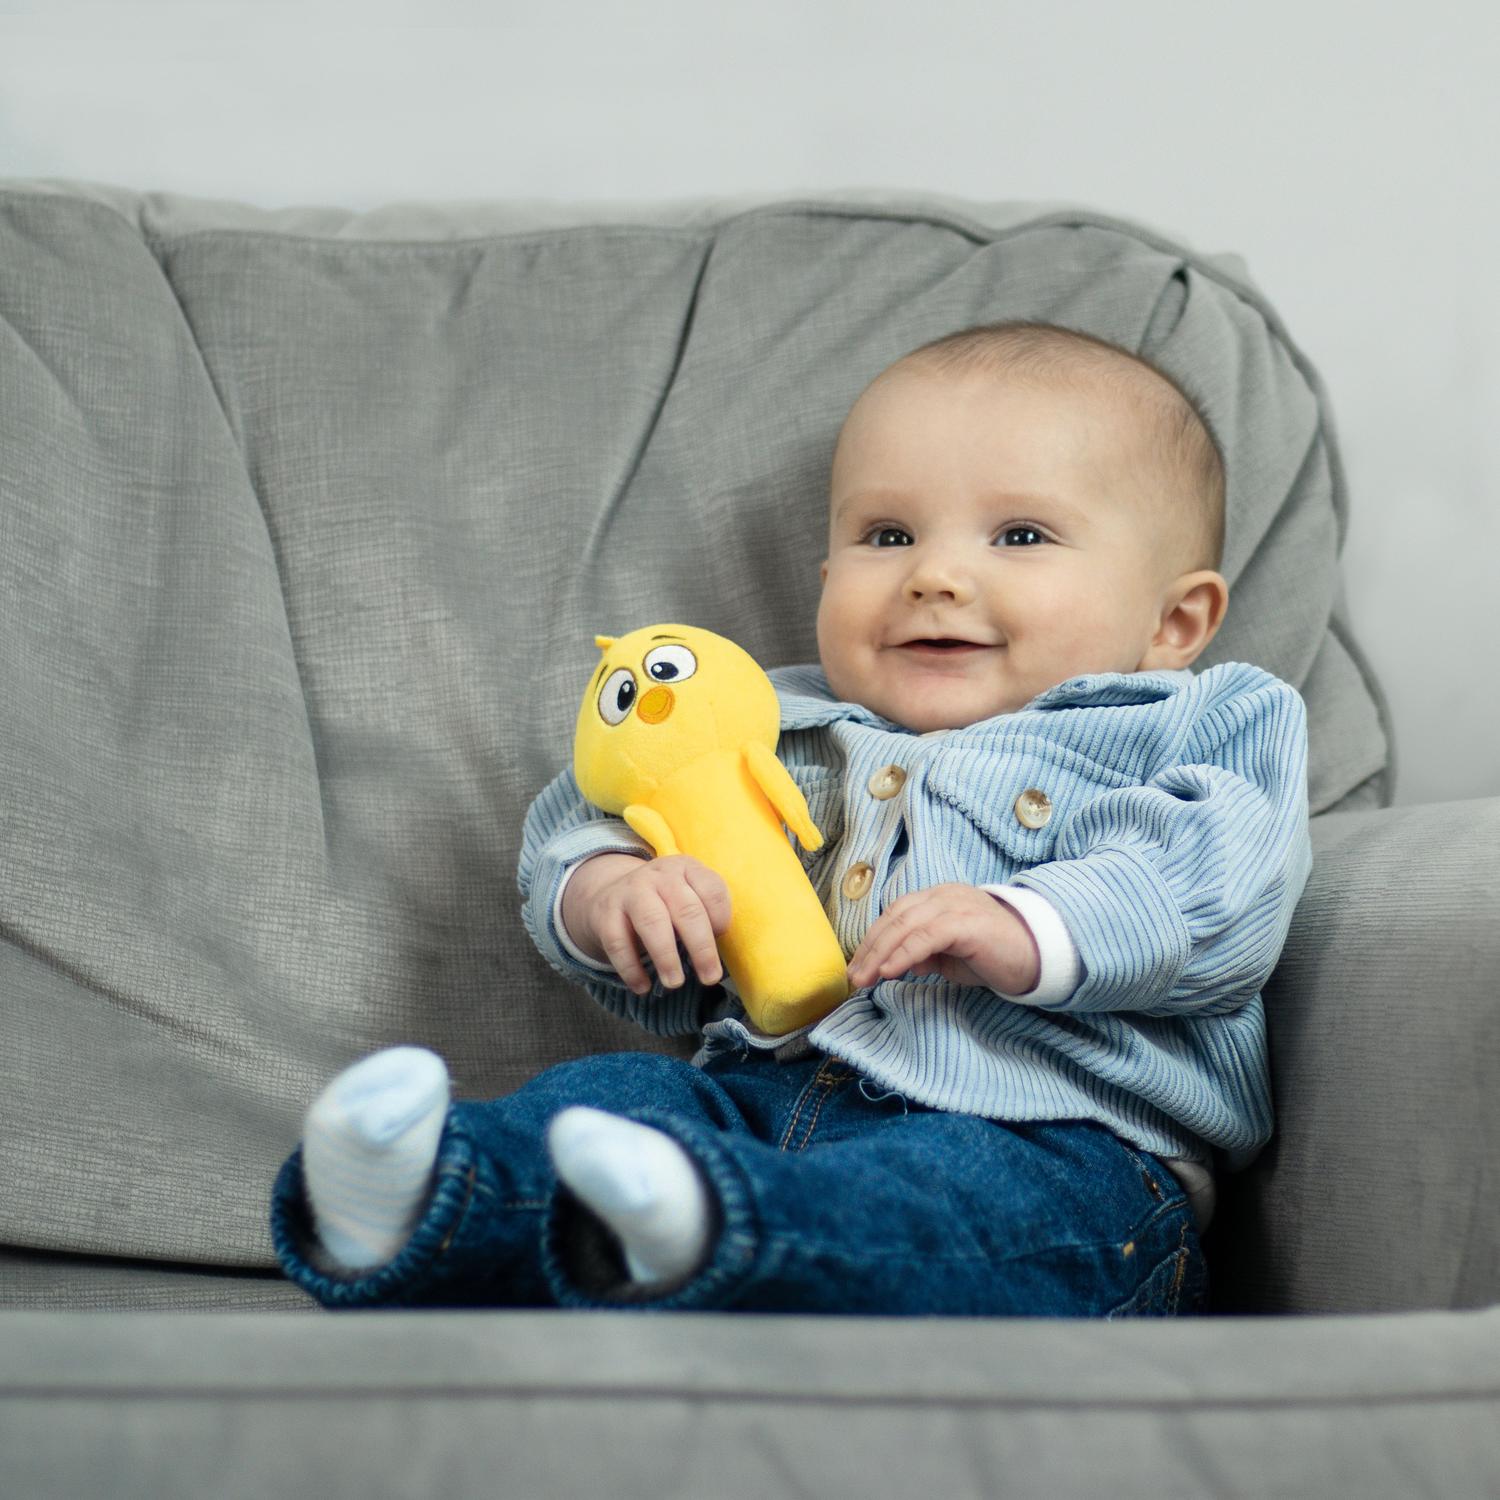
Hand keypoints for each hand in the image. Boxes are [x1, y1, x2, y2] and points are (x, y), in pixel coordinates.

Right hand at [563, 853, 731, 995]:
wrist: (612, 892)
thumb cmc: (665, 902)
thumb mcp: (688, 895)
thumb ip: (706, 916)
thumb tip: (717, 959)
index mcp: (687, 868)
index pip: (712, 890)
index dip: (721, 917)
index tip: (722, 939)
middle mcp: (660, 875)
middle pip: (686, 910)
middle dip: (701, 947)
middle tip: (709, 977)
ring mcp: (631, 891)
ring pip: (652, 922)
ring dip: (666, 956)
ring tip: (675, 983)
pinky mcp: (605, 912)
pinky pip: (618, 942)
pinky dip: (631, 968)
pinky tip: (642, 986)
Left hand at [845, 884, 1040, 996]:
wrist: (1037, 956)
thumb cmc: (994, 956)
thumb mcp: (949, 957)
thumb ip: (923, 954)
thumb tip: (893, 965)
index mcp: (938, 898)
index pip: (895, 914)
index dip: (872, 940)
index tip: (857, 966)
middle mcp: (943, 895)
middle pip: (894, 917)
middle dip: (870, 948)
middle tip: (854, 977)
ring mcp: (955, 905)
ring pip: (905, 925)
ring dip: (880, 953)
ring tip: (865, 979)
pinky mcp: (966, 922)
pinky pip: (926, 936)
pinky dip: (903, 954)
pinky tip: (889, 972)